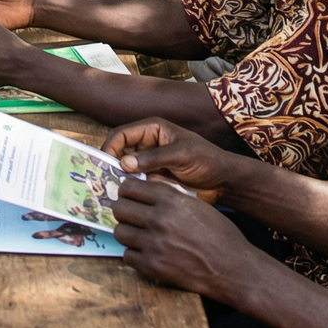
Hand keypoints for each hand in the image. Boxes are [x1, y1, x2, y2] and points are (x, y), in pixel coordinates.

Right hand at [102, 118, 233, 200]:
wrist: (224, 182)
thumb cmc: (207, 160)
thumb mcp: (181, 155)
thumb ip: (154, 158)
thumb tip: (124, 164)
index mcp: (152, 129)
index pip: (121, 135)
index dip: (110, 148)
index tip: (103, 166)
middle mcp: (147, 143)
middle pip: (119, 150)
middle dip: (110, 164)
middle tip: (103, 181)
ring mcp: (149, 161)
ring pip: (124, 167)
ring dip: (118, 177)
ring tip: (111, 191)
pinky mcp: (153, 177)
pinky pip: (135, 180)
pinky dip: (128, 187)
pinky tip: (125, 198)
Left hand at [106, 176, 261, 301]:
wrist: (234, 269)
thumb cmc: (219, 235)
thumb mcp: (196, 205)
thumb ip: (169, 195)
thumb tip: (145, 187)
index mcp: (171, 200)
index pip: (129, 187)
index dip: (127, 191)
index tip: (129, 196)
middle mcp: (159, 219)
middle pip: (119, 208)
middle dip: (124, 211)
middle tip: (131, 216)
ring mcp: (154, 244)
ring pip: (119, 232)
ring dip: (128, 232)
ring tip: (139, 235)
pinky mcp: (153, 267)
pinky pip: (127, 256)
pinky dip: (135, 254)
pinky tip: (147, 252)